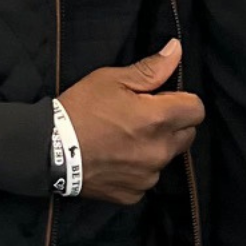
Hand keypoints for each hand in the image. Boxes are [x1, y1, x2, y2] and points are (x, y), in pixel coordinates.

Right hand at [57, 39, 203, 205]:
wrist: (49, 150)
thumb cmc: (81, 109)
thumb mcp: (112, 80)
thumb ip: (151, 69)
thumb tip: (177, 50)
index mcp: (158, 119)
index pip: (197, 109)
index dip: (182, 100)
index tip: (161, 98)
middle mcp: (160, 151)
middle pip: (188, 134)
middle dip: (173, 123)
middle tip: (143, 116)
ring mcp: (148, 176)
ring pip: (167, 157)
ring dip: (156, 147)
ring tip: (125, 139)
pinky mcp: (134, 194)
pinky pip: (147, 178)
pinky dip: (138, 169)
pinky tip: (116, 158)